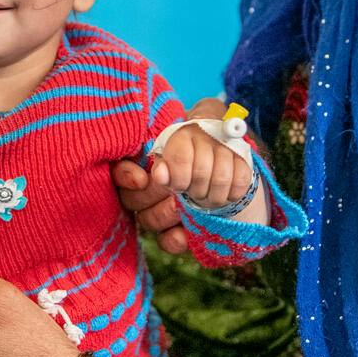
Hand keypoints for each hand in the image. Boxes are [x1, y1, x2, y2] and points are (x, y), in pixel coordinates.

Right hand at [112, 97, 227, 252]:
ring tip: (196, 202)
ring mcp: (159, 211)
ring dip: (171, 212)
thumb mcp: (212, 121)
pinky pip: (167, 242)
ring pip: (150, 219)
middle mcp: (147, 187)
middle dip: (160, 193)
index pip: (120, 170)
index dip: (126, 175)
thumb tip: (200, 121)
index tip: (143, 178)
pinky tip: (187, 233)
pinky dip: (177, 239)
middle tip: (185, 188)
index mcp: (149, 159)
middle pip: (135, 198)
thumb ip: (204, 114)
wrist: (237, 173)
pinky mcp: (175, 233)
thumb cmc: (216, 142)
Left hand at [155, 121, 250, 208]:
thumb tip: (161, 176)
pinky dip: (231, 195)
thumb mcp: (168, 164)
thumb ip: (161, 171)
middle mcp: (207, 135)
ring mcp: (228, 145)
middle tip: (195, 193)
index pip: (181, 158)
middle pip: (202, 172)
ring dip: (213, 196)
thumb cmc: (184, 159)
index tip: (180, 187)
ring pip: (222, 179)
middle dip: (196, 191)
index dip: (179, 180)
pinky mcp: (244, 157)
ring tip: (208, 195)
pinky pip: (241, 182)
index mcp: (183, 134)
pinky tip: (223, 193)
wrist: (209, 142)